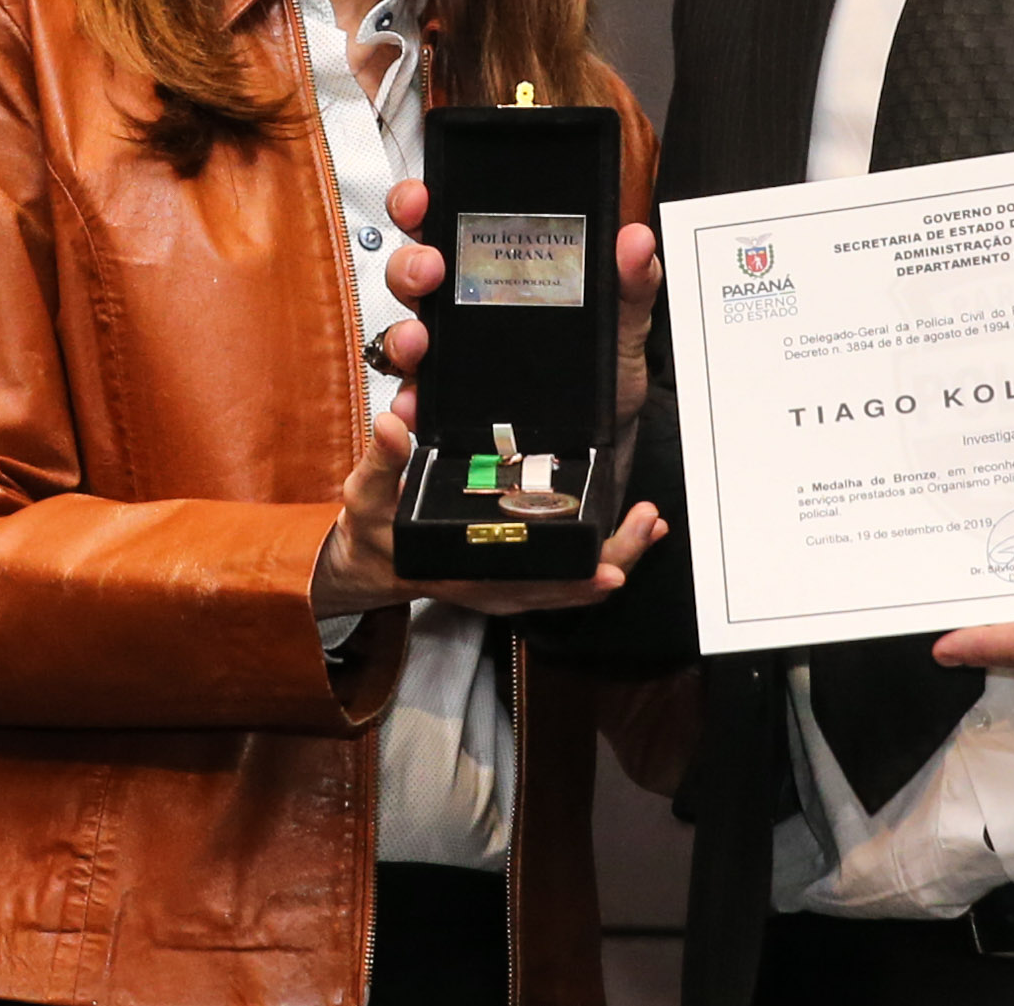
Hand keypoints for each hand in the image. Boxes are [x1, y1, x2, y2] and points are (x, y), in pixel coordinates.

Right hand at [310, 302, 667, 620]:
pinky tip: (625, 533)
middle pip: (563, 587)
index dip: (571, 582)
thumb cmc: (371, 532)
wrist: (367, 563)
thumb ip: (381, 461)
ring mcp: (504, 583)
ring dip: (614, 555)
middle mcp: (490, 585)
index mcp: (461, 574)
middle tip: (645, 526)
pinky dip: (597, 555)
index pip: (527, 585)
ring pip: (570, 583)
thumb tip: (392, 424)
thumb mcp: (365, 496)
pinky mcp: (512, 573)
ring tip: (648, 526)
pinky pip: (562, 573)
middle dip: (612, 559)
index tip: (609, 571)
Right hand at [381, 179, 660, 433]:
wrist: (610, 426)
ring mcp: (452, 352)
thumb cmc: (606, 359)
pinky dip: (409, 399)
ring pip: (405, 331)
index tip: (422, 199)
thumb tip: (635, 240)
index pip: (446, 220)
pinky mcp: (451, 401)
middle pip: (412, 270)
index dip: (419, 203)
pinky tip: (417, 401)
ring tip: (421, 339)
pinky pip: (417, 396)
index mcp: (498, 264)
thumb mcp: (624, 313)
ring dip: (403, 332)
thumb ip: (631, 277)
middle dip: (409, 263)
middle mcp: (465, 303)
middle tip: (432, 268)